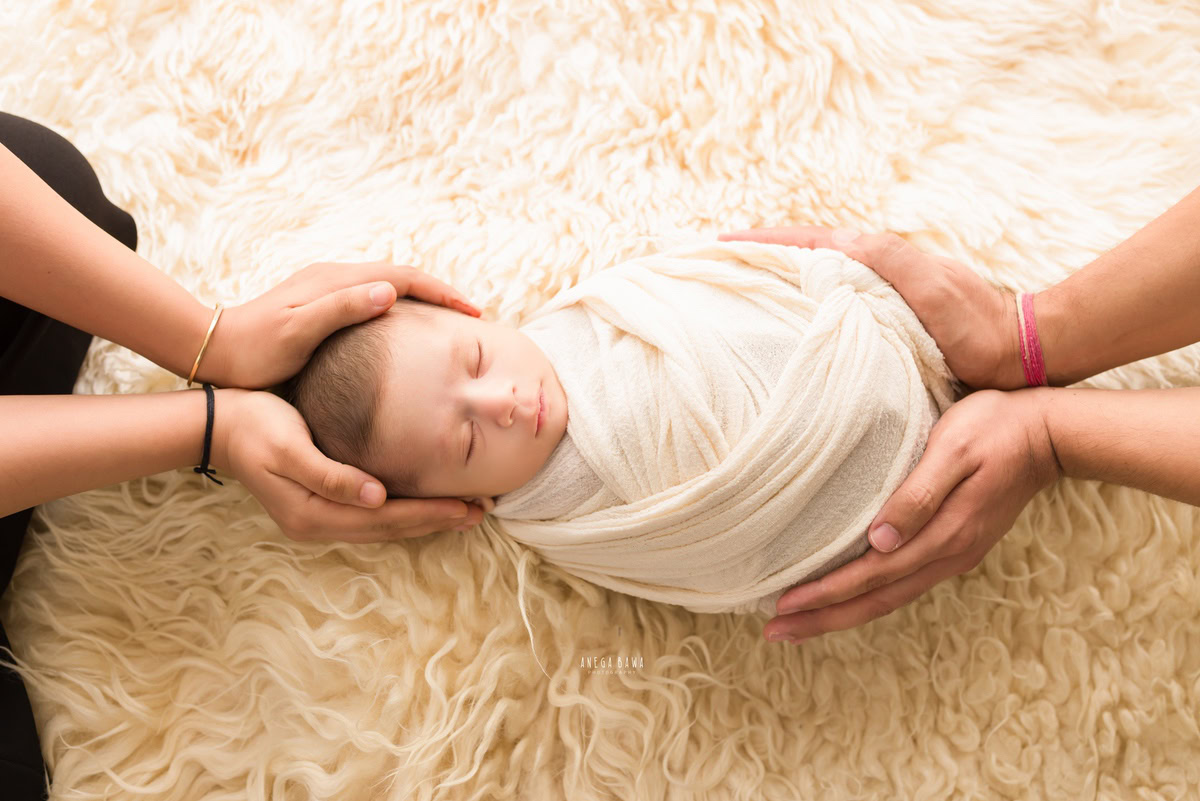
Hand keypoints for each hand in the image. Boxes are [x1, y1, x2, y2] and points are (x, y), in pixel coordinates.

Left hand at [205, 262, 481, 388]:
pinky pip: (373, 300)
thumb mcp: (298, 331)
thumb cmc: (255, 350)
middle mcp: (334, 278)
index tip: (472, 313)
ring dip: (423, 301)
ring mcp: (327, 290)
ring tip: (449, 323)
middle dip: (440, 294)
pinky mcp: (321, 305)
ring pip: (389, 287)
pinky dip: (401, 310)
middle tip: (472, 317)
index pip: (403, 277)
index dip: (442, 293)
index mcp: (335, 281)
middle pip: (401, 277)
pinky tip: (407, 333)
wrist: (212, 352)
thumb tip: (389, 292)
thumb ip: (343, 309)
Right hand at [210, 389, 484, 542]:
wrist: (216, 423)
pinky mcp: (319, 505)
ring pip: (384, 527)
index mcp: (313, 513)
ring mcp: (317, 518)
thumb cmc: (254, 424)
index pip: (387, 518)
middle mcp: (317, 524)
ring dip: (424, 520)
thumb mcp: (289, 447)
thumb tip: (377, 496)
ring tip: (464, 511)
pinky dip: (403, 513)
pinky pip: (372, 517)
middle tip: (481, 511)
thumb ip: (332, 475)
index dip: (430, 513)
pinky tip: (424, 504)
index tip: (470, 507)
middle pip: (390, 529)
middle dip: (437, 520)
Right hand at [718, 226, 1025, 389]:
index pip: (805, 240)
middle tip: (715, 264)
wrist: (1015, 352)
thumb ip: (888, 259)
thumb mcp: (930, 285)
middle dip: (758, 256)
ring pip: (813, 281)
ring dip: (775, 280)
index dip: (760, 242)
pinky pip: (829, 307)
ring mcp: (876, 295)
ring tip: (736, 290)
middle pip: (802, 255)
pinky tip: (785, 324)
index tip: (719, 243)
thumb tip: (836, 242)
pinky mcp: (883, 321)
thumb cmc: (975, 323)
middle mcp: (871, 270)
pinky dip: (800, 306)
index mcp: (874, 255)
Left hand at [762, 388, 1060, 643]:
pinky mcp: (956, 545)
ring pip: (890, 598)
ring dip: (843, 613)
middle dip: (824, 618)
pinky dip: (870, 597)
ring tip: (801, 624)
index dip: (825, 593)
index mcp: (943, 534)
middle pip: (876, 600)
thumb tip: (880, 540)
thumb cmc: (995, 428)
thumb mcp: (953, 450)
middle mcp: (947, 555)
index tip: (783, 605)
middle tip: (776, 632)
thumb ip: (918, 495)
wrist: (1049, 433)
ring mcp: (954, 554)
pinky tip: (849, 597)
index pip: (871, 575)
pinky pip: (904, 584)